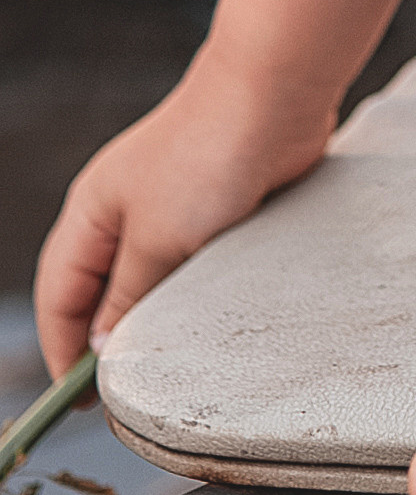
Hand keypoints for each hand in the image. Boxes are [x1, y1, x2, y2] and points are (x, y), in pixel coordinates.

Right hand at [33, 45, 336, 375]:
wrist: (275, 94)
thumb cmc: (206, 154)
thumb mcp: (156, 239)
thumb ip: (128, 297)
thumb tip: (102, 344)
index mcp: (92, 213)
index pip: (60, 295)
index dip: (62, 348)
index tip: (77, 400)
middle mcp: (126, 210)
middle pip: (103, 291)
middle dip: (111, 339)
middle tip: (127, 392)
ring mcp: (175, 208)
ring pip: (155, 280)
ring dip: (163, 316)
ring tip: (174, 361)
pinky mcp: (221, 206)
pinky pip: (199, 263)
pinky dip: (201, 291)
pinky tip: (216, 317)